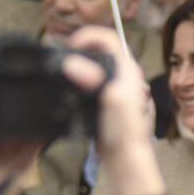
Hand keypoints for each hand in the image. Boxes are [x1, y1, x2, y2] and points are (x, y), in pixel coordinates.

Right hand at [63, 26, 163, 194]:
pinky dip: (83, 78)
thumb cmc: (124, 132)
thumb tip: (72, 63)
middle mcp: (125, 75)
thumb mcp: (110, 101)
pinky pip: (95, 79)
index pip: (109, 38)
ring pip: (98, 63)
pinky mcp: (109, 98)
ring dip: (82, 63)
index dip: (88, 36)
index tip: (72, 46)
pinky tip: (74, 89)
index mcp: (128, 70)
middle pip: (102, 49)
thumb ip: (92, 80)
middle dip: (83, 48)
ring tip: (67, 71)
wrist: (126, 158)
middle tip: (66, 57)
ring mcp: (118, 86)